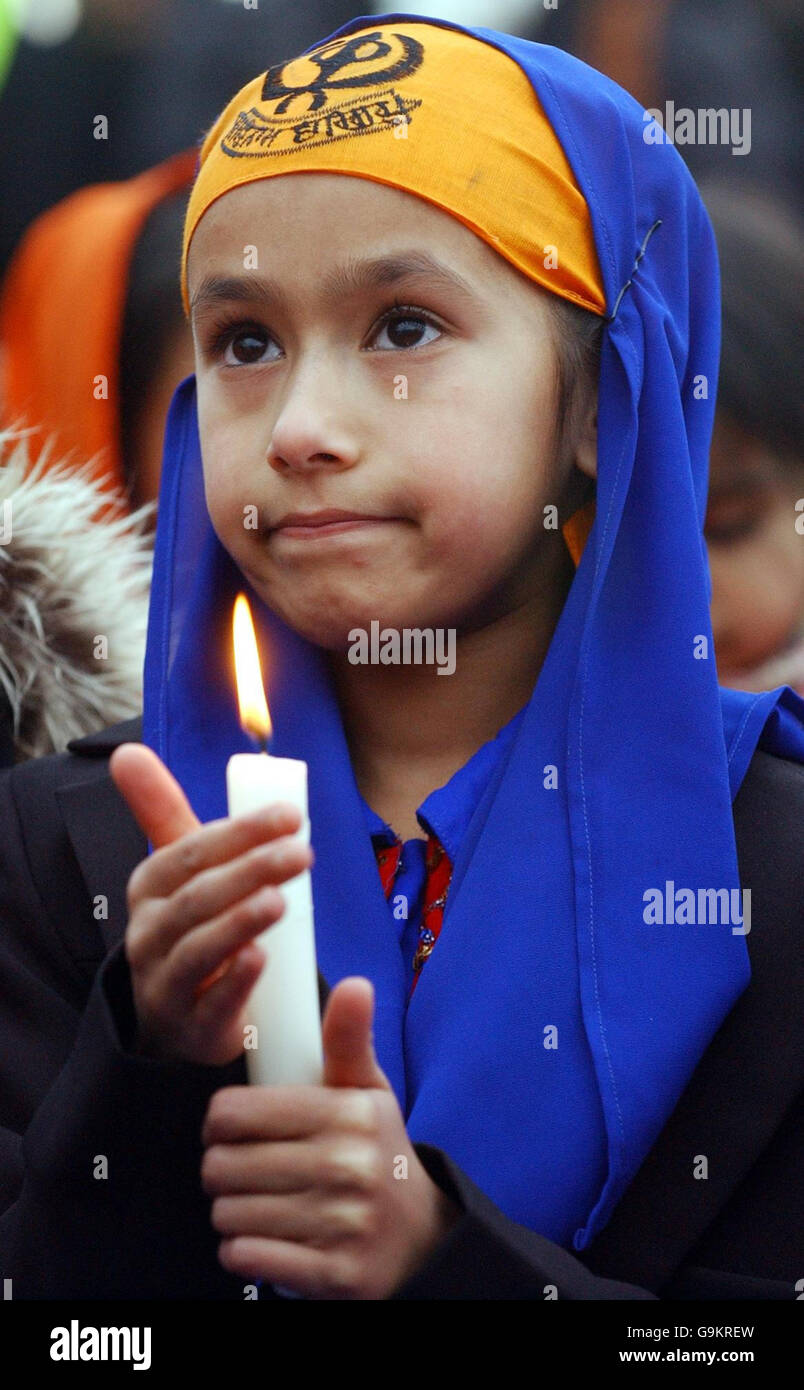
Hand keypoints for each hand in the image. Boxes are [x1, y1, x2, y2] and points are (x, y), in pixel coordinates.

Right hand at [109, 742, 312, 1065]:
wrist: (175, 1016)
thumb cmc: (188, 925)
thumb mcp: (178, 871)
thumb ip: (161, 810)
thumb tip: (126, 751)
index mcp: (151, 887)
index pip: (192, 850)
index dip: (240, 831)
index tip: (291, 814)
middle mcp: (150, 932)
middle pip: (199, 896)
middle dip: (251, 869)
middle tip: (303, 852)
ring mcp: (166, 982)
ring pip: (199, 948)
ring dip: (240, 920)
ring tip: (281, 899)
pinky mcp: (191, 1028)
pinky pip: (209, 1005)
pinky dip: (234, 982)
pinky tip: (261, 959)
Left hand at [201, 977, 461, 1298]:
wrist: (422, 1240)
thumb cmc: (377, 1155)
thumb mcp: (368, 1093)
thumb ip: (349, 1040)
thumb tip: (355, 984)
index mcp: (349, 1114)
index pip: (233, 1114)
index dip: (220, 1123)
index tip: (233, 1130)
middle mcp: (347, 1167)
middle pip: (222, 1166)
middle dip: (221, 1170)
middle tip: (242, 1171)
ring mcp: (342, 1224)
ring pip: (228, 1214)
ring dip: (231, 1212)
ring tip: (257, 1203)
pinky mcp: (333, 1274)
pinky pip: (246, 1257)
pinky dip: (243, 1251)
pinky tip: (266, 1238)